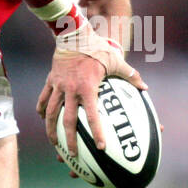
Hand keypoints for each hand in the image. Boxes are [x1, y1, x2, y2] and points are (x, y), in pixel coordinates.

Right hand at [37, 24, 145, 151]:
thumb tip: (145, 88)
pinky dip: (42, 110)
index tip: (100, 147)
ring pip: (51, 113)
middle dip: (69, 140)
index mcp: (87, 87)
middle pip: (67, 121)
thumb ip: (130, 75)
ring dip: (51, 130)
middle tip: (72, 155)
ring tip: (54, 143)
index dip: (97, 132)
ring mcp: (58, 86)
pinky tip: (42, 119)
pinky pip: (44, 98)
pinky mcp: (50, 80)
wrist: (73, 33)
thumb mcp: (115, 60)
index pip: (91, 115)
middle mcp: (70, 89)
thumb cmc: (97, 47)